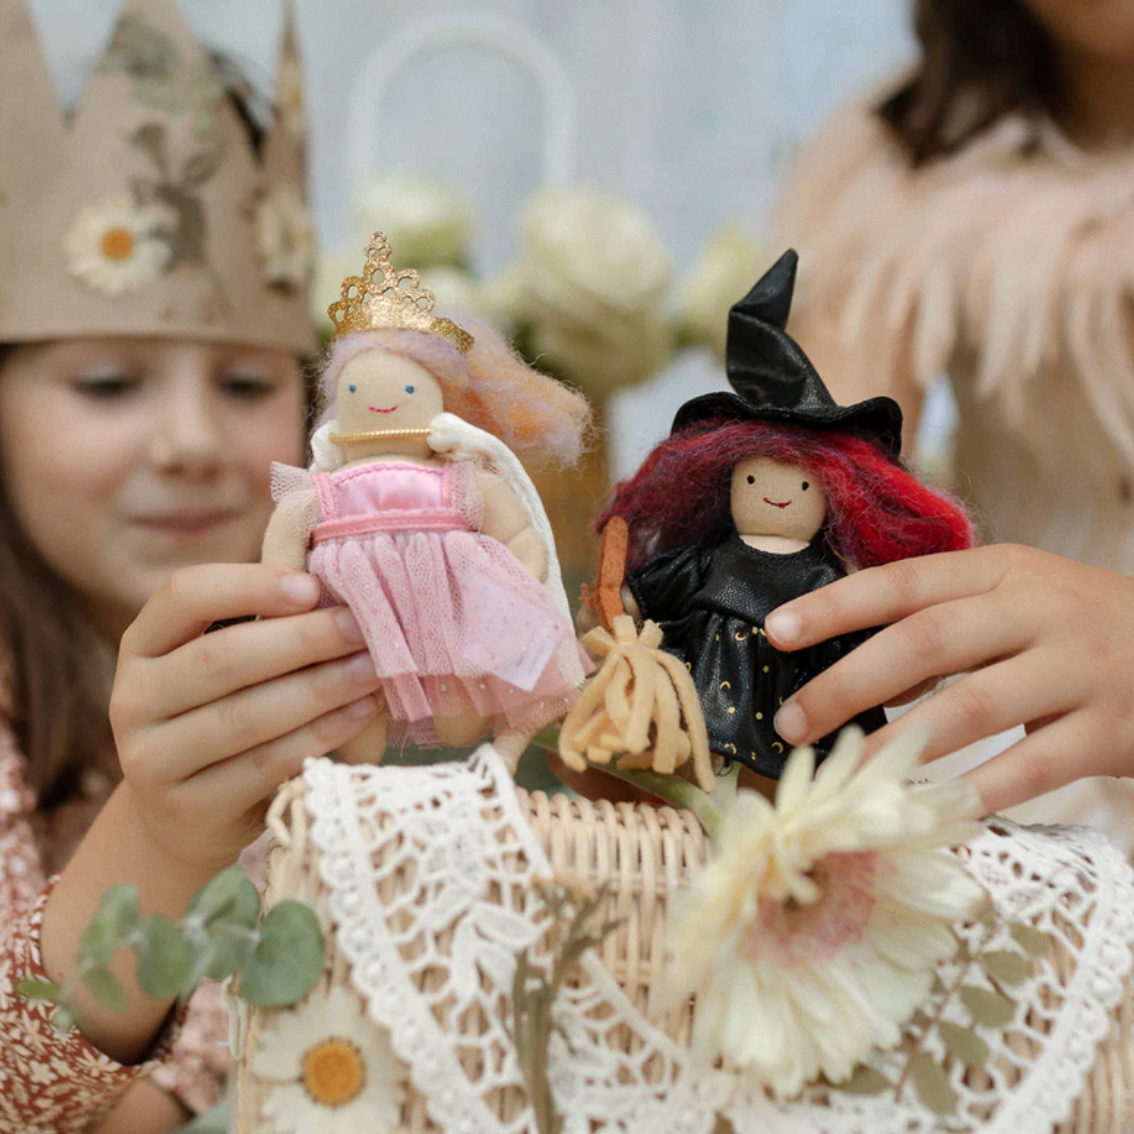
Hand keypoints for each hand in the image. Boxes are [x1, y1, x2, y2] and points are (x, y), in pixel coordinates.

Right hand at [110, 563, 381, 869]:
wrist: (189, 817)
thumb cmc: (225, 714)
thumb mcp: (228, 666)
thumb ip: (265, 626)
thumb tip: (342, 595)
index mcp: (143, 644)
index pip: (185, 596)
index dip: (250, 585)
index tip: (313, 587)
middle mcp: (133, 698)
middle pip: (222, 658)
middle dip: (303, 640)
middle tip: (363, 629)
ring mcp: (151, 759)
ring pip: (245, 716)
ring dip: (320, 688)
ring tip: (373, 670)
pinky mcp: (186, 809)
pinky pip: (263, 765)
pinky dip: (319, 735)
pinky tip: (360, 713)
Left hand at [763, 544, 1133, 814]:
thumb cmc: (1082, 625)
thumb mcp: (1019, 598)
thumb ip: (946, 619)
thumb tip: (846, 657)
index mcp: (1002, 571)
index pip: (903, 583)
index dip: (835, 607)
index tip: (775, 631)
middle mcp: (1037, 610)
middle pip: (925, 643)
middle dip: (848, 684)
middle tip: (791, 722)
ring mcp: (1078, 668)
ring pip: (971, 706)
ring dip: (895, 744)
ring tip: (840, 773)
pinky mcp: (1112, 729)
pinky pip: (1034, 766)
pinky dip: (977, 790)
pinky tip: (928, 810)